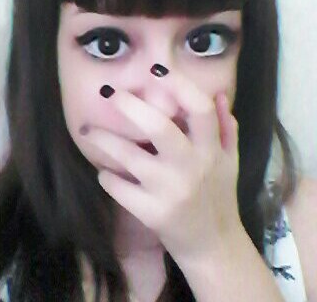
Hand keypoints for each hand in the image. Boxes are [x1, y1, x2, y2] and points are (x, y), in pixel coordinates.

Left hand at [85, 80, 241, 264]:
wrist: (213, 247)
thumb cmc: (219, 197)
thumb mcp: (230, 161)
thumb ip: (225, 127)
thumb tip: (219, 95)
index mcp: (211, 150)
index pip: (199, 109)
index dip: (179, 85)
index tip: (156, 70)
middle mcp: (192, 167)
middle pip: (158, 127)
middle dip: (129, 106)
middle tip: (108, 93)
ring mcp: (170, 191)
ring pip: (128, 157)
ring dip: (103, 139)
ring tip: (88, 130)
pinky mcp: (152, 213)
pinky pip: (118, 186)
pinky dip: (106, 176)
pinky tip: (104, 171)